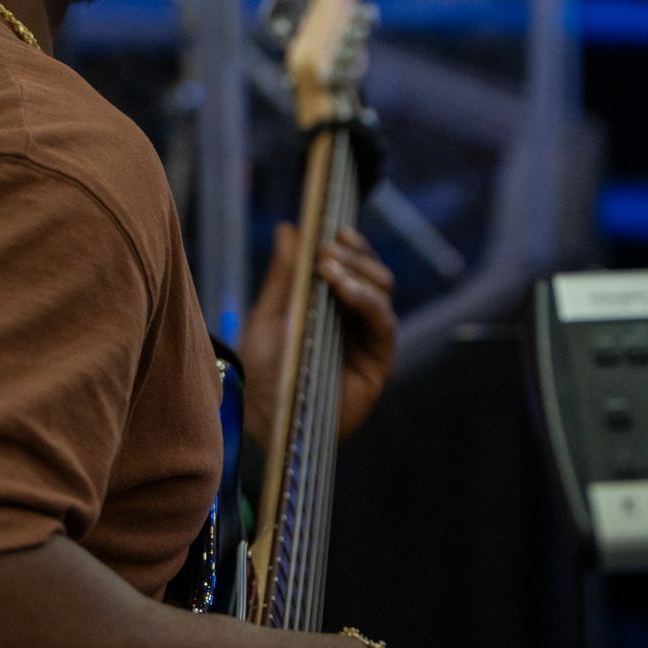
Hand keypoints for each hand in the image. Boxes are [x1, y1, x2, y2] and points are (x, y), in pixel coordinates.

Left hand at [239, 224, 396, 444]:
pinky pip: (384, 322)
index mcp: (333, 305)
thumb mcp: (268, 315)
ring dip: (359, 272)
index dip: (351, 245)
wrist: (264, 419)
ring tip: (329, 268)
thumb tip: (289, 228)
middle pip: (374, 273)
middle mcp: (356, 319)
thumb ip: (283, 275)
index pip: (354, 265)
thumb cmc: (263, 371)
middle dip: (353, 255)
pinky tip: (344, 290)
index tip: (334, 229)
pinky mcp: (380, 361)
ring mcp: (370, 339)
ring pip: (383, 290)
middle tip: (325, 249)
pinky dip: (366, 300)